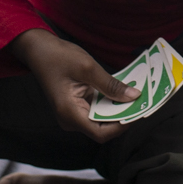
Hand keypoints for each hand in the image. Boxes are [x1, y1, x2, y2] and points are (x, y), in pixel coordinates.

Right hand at [9, 29, 140, 143]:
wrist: (39, 50)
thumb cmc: (58, 57)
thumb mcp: (88, 68)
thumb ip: (111, 85)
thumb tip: (134, 97)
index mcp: (70, 113)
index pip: (101, 133)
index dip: (122, 126)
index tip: (139, 112)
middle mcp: (71, 119)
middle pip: (103, 128)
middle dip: (124, 116)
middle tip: (144, 102)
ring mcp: (73, 114)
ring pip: (101, 119)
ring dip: (118, 109)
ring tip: (137, 97)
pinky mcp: (77, 106)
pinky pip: (97, 110)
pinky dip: (111, 103)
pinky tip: (123, 92)